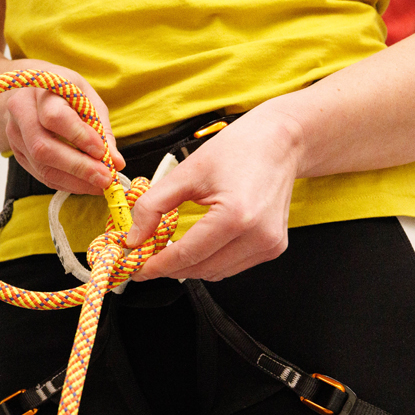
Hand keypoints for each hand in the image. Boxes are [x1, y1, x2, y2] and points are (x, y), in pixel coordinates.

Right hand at [0, 61, 124, 194]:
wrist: (31, 92)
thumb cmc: (64, 93)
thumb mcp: (87, 99)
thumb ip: (102, 129)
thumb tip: (116, 163)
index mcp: (41, 88)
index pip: (55, 117)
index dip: (80, 137)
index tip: (103, 152)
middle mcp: (21, 111)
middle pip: (43, 148)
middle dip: (78, 167)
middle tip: (105, 178)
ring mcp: (14, 135)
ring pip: (42, 167)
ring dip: (74, 181)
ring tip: (100, 185)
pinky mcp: (17, 154)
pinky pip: (41, 175)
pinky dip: (66, 183)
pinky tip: (85, 184)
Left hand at [124, 103, 305, 280]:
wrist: (280, 142)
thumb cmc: (238, 149)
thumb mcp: (186, 173)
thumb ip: (154, 206)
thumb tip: (134, 237)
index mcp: (236, 217)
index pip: (187, 255)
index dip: (157, 265)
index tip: (136, 267)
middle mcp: (258, 236)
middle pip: (201, 268)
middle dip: (170, 267)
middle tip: (147, 257)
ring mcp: (270, 244)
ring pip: (216, 272)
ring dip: (190, 266)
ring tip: (170, 249)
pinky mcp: (274, 247)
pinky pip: (233, 266)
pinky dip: (211, 260)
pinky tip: (199, 244)